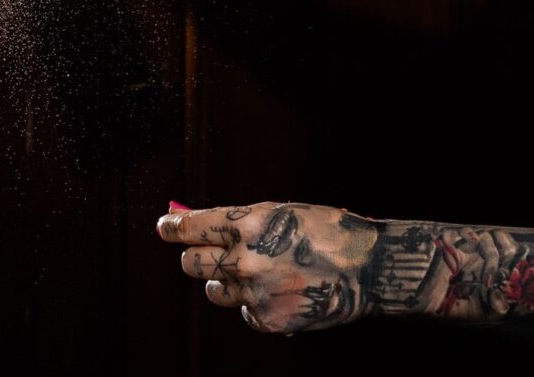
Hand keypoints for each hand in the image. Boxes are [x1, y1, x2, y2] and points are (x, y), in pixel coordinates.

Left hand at [157, 202, 380, 333]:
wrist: (367, 270)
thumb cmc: (322, 232)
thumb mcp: (277, 213)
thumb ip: (236, 222)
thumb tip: (192, 224)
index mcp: (249, 224)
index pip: (191, 228)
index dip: (172, 227)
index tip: (165, 227)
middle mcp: (248, 260)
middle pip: (191, 264)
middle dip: (194, 256)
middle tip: (204, 252)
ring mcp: (257, 293)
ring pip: (215, 290)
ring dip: (225, 281)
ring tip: (253, 272)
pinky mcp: (268, 319)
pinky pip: (242, 310)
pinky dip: (252, 302)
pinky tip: (277, 290)